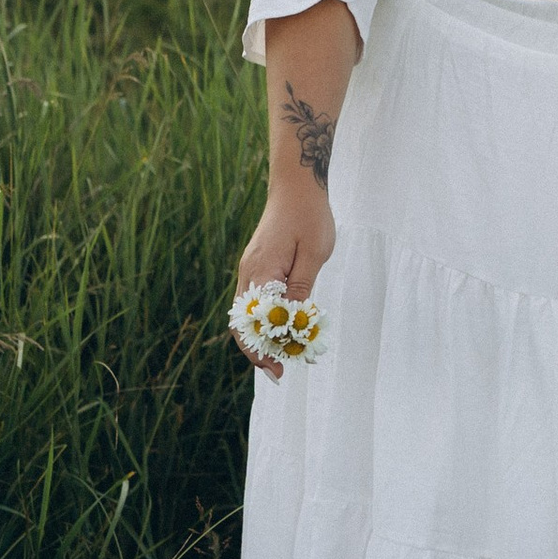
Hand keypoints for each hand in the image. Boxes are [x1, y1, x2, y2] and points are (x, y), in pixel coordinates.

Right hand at [234, 186, 335, 379]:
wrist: (297, 186)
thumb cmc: (309, 217)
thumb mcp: (313, 254)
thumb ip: (301, 287)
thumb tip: (293, 321)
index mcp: (260, 271)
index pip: (252, 322)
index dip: (261, 348)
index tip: (277, 368)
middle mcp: (248, 273)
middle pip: (244, 323)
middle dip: (258, 350)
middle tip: (279, 371)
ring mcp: (250, 269)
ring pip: (248, 314)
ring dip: (262, 336)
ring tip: (282, 356)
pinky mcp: (258, 266)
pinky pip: (256, 300)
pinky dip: (265, 319)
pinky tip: (282, 329)